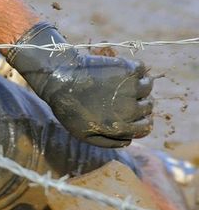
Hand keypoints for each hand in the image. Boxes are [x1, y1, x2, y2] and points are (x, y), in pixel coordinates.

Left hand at [7, 23, 152, 147]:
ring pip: (148, 86)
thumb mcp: (83, 134)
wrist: (59, 79)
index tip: (132, 112)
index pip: (146, 127)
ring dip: (138, 83)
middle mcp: (130, 109)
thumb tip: (129, 141)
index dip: (141, 120)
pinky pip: (141, 68)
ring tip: (121, 82)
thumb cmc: (68, 108)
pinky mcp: (127, 69)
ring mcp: (131, 88)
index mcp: (120, 127)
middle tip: (121, 95)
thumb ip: (108, 141)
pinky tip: (120, 70)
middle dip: (139, 102)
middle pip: (149, 106)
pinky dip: (134, 68)